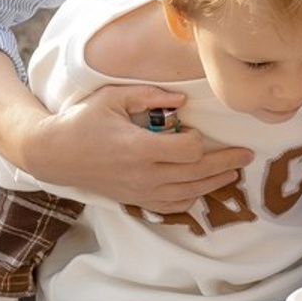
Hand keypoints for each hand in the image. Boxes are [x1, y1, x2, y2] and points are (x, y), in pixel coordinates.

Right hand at [26, 84, 251, 212]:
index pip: (187, 150)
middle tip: (247, 155)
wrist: (54, 154)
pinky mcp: (135, 200)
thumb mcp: (112, 97)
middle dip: (225, 163)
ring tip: (234, 172)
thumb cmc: (83, 120)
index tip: (200, 131)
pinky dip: (191, 198)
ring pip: (188, 193)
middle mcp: (143, 175)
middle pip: (196, 174)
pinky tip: (203, 188)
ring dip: (214, 184)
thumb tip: (183, 100)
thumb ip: (150, 95)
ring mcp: (140, 191)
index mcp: (140, 148)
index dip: (200, 141)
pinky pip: (172, 205)